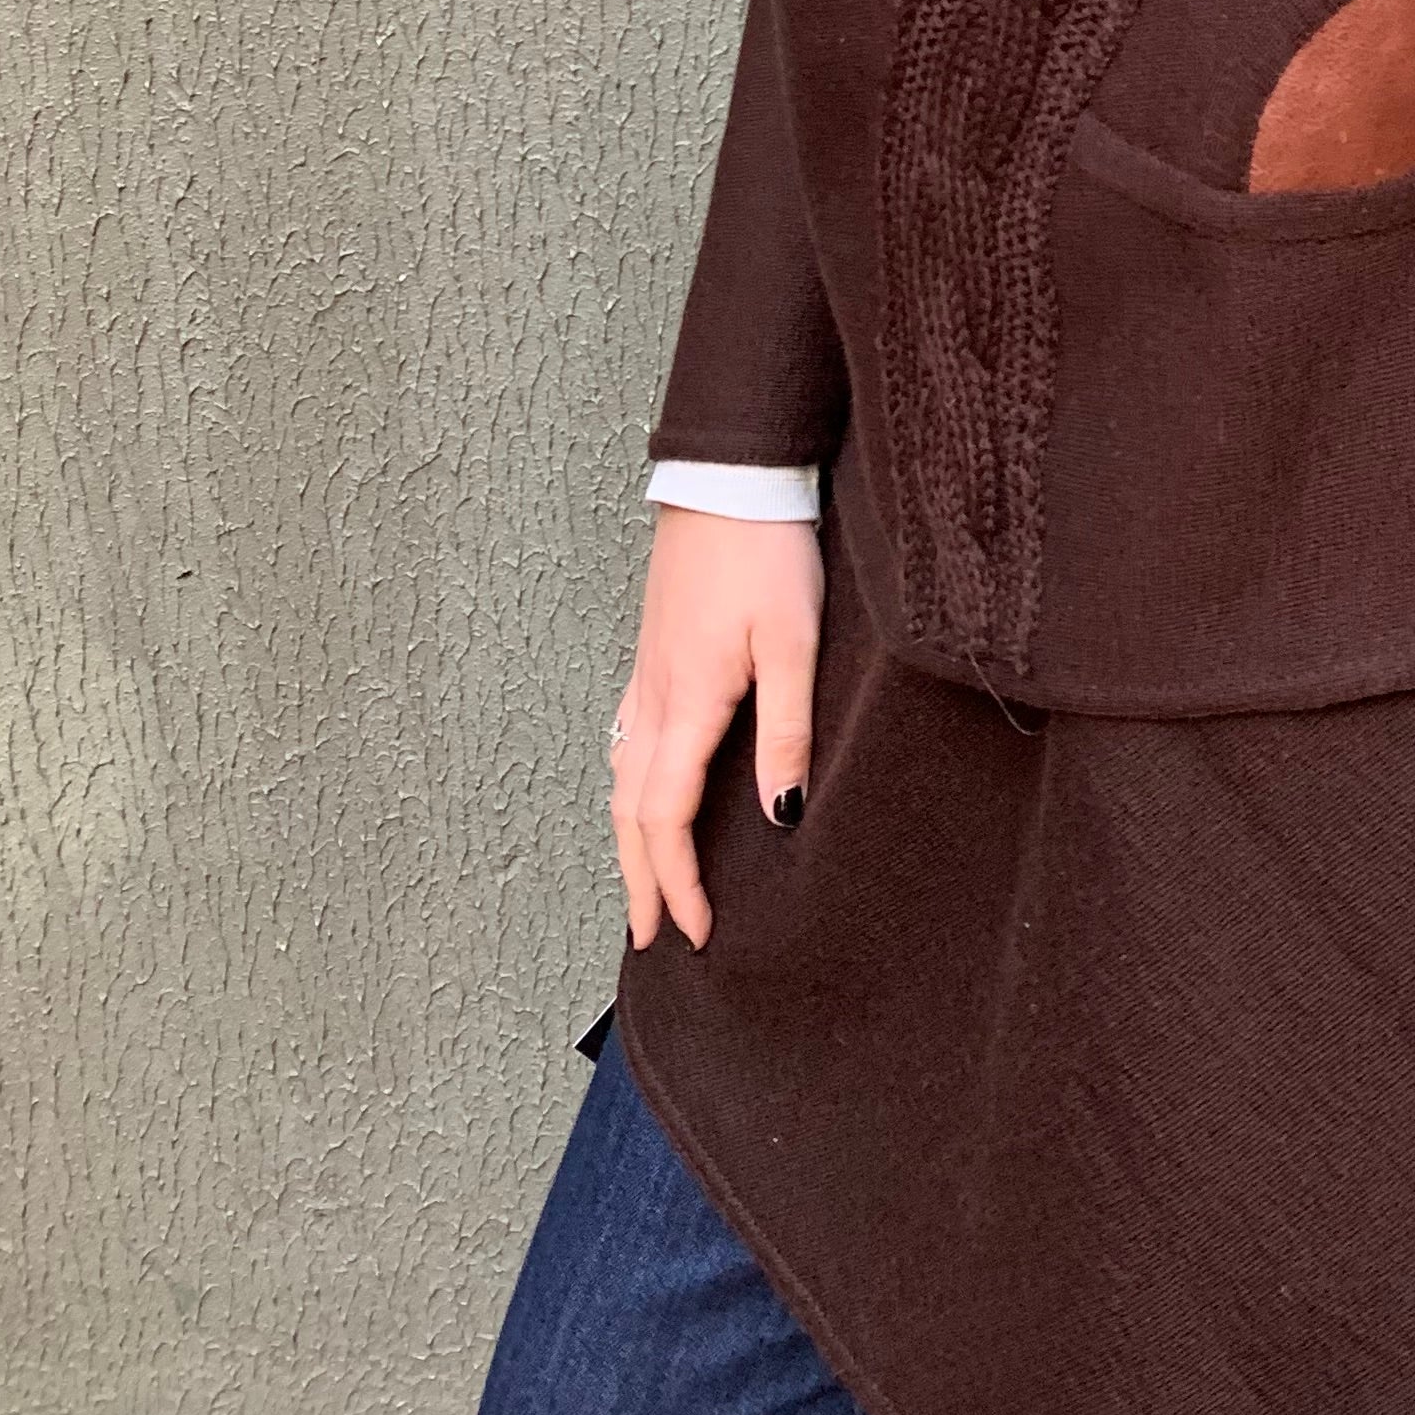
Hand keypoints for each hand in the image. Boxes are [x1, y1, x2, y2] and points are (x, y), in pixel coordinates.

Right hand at [609, 508, 824, 951]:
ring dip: (629, 840)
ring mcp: (647, 673)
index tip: (694, 931)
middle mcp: (653, 696)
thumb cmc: (766, 551)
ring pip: (620, 778)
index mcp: (687, 702)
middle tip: (650, 939)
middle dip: (640, 880)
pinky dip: (629, 791)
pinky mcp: (653, 652)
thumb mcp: (793, 640)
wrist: (729, 476)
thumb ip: (787, 731)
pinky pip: (626, 741)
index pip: (667, 817)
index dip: (677, 881)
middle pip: (629, 811)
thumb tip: (781, 818)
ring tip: (643, 885)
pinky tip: (642, 796)